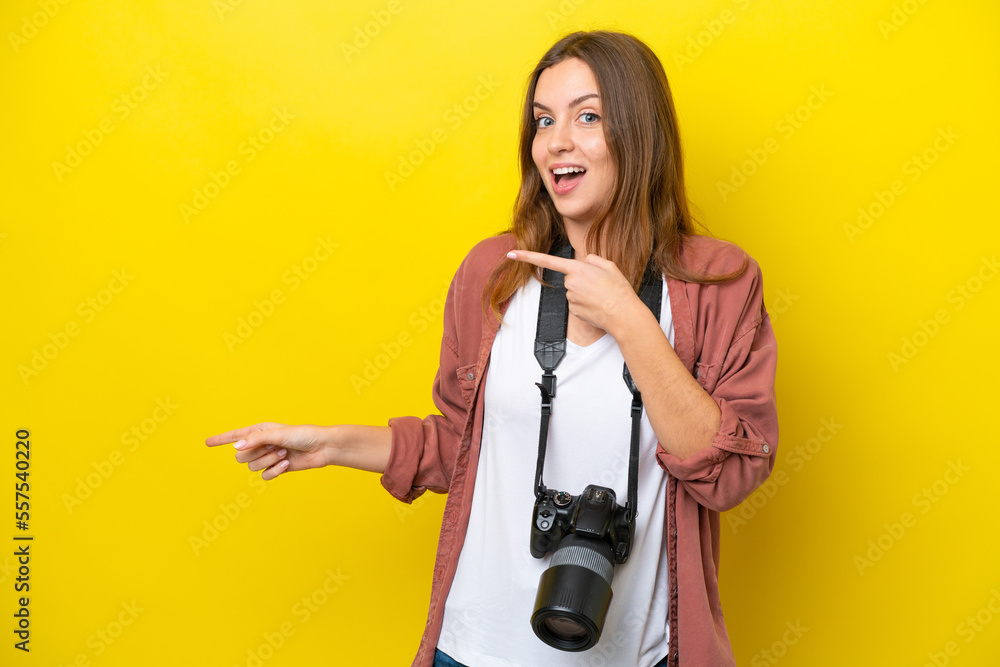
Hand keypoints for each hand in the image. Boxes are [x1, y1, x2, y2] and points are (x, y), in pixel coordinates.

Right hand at [205, 422, 331, 480]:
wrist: (322, 448)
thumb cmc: (303, 435)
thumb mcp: (278, 434)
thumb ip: (256, 439)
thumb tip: (235, 447)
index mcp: (260, 431)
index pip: (235, 436)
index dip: (220, 439)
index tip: (206, 442)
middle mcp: (261, 444)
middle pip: (241, 457)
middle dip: (256, 455)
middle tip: (275, 448)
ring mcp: (268, 457)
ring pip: (252, 467)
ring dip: (268, 462)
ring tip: (284, 454)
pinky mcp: (276, 468)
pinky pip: (264, 476)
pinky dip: (275, 471)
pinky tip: (286, 465)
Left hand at [506, 249, 641, 334]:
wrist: (624, 315)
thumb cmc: (619, 291)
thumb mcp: (609, 266)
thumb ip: (593, 259)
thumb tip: (584, 262)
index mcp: (577, 268)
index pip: (547, 260)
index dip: (527, 256)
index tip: (512, 254)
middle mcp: (570, 283)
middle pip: (570, 278)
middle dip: (582, 280)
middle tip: (600, 285)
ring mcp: (570, 298)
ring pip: (574, 292)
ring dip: (585, 293)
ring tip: (601, 296)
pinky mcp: (573, 311)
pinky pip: (576, 304)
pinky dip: (586, 304)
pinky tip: (597, 306)